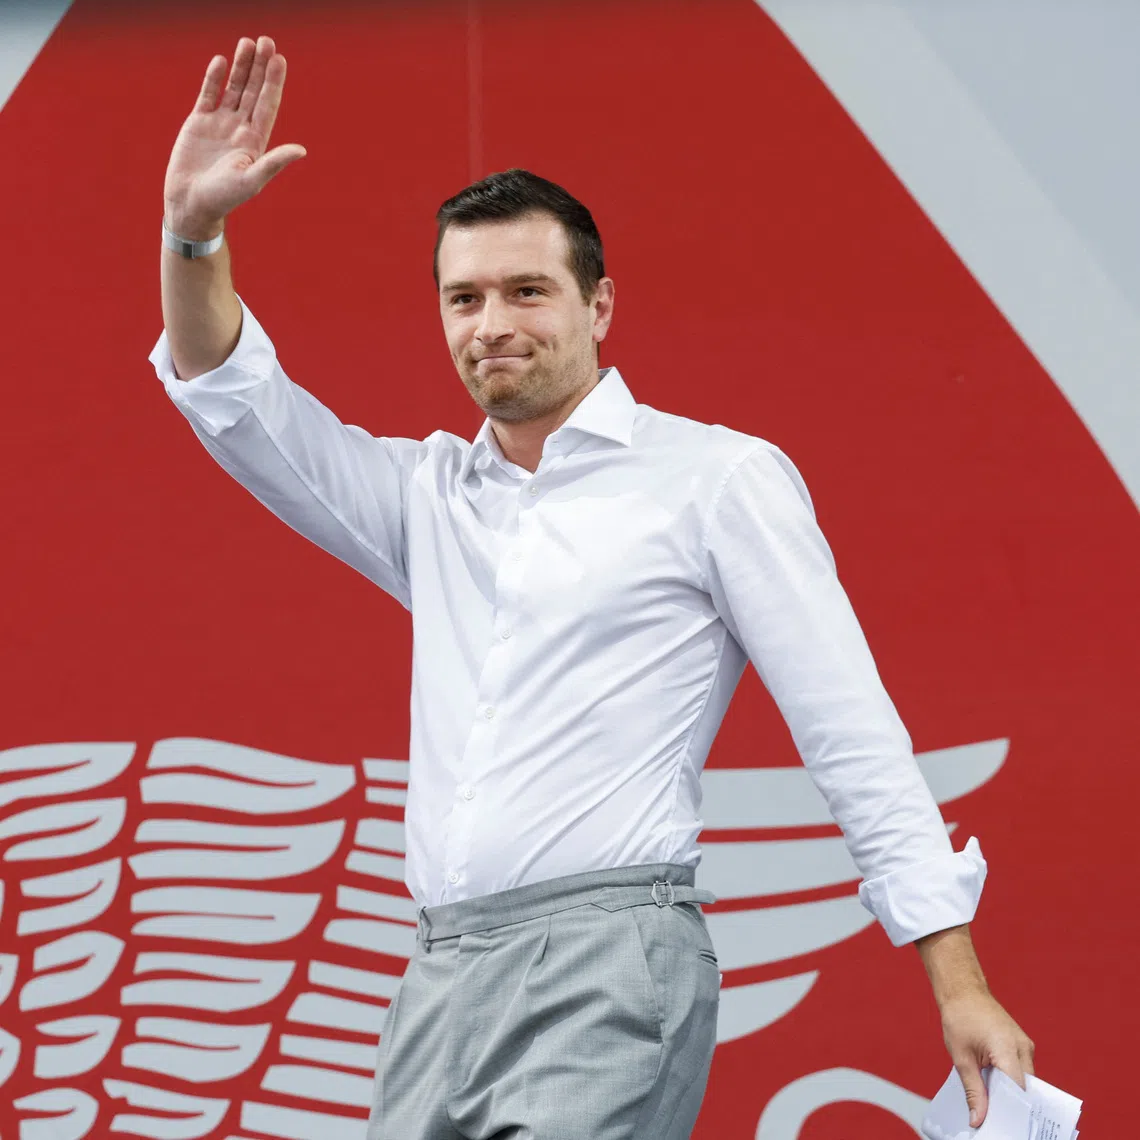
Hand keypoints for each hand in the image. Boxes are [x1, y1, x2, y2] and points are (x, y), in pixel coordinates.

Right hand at [163, 35, 305, 238]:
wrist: (192, 203)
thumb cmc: (224, 197)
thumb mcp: (252, 180)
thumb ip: (275, 162)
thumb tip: (302, 150)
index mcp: (256, 140)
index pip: (268, 104)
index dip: (274, 82)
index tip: (280, 59)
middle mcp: (240, 128)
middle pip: (254, 91)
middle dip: (260, 67)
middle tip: (267, 41)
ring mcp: (220, 124)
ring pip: (233, 89)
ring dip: (241, 67)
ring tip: (247, 43)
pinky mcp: (199, 123)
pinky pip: (208, 95)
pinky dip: (214, 79)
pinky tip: (221, 62)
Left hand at [940, 988, 1034, 1127]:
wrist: (963, 991)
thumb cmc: (959, 1018)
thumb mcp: (961, 1058)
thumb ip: (974, 1091)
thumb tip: (978, 1120)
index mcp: (1008, 1049)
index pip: (1019, 1092)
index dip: (1011, 1113)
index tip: (1002, 1126)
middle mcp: (1023, 1048)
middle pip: (1024, 1090)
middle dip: (1011, 1107)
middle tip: (997, 1123)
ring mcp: (1025, 1046)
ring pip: (1024, 1082)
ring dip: (1010, 1094)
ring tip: (994, 1109)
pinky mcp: (1021, 1046)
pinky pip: (1021, 1071)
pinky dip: (1010, 1082)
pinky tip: (996, 1091)